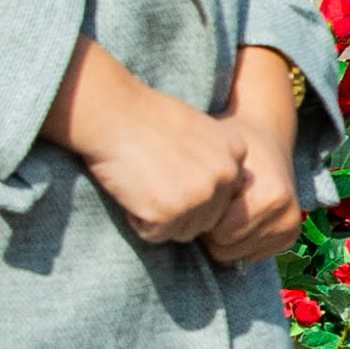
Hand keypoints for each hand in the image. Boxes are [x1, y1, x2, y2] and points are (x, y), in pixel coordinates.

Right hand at [47, 39, 240, 249]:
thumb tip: (215, 195)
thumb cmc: (146, 117)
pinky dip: (138, 220)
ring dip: (160, 217)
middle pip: (207, 219)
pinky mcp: (170, 212)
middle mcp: (226, 175)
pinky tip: (132, 189)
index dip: (190, 187)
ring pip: (184, 232)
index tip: (171, 165)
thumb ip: (213, 160)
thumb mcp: (197, 129)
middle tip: (152, 176)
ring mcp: (200, 195)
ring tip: (144, 181)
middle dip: (178, 209)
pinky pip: (155, 235)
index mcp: (236, 153)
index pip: (223, 196)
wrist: (113, 113)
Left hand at [203, 50, 305, 264]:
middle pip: (226, 249)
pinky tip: (237, 215)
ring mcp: (290, 226)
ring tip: (223, 207)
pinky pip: (249, 256)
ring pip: (235, 256)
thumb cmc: (228, 141)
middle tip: (210, 203)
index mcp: (269, 195)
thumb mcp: (209, 152)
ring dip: (222, 236)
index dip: (200, 217)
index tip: (199, 194)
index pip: (219, 235)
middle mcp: (285, 213)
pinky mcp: (290, 235)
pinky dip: (237, 239)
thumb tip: (161, 211)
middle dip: (211, 229)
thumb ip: (192, 180)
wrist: (266, 133)